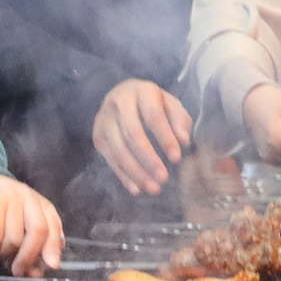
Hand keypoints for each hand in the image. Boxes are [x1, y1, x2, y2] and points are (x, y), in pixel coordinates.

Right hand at [0, 175, 63, 276]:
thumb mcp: (12, 236)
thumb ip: (27, 252)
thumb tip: (38, 273)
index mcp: (36, 202)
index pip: (52, 224)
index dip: (53, 246)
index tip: (51, 266)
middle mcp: (25, 195)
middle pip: (38, 230)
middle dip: (29, 256)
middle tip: (18, 271)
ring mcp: (9, 196)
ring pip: (14, 239)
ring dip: (0, 251)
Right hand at [93, 79, 191, 195]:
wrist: (121, 95)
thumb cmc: (153, 103)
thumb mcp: (170, 104)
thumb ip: (180, 120)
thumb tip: (182, 141)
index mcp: (141, 91)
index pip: (153, 116)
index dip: (164, 138)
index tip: (177, 158)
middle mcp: (118, 103)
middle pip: (132, 134)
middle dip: (149, 159)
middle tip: (164, 178)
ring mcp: (104, 120)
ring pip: (118, 149)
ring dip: (136, 172)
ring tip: (153, 188)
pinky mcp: (98, 136)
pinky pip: (109, 159)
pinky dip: (123, 176)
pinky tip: (136, 188)